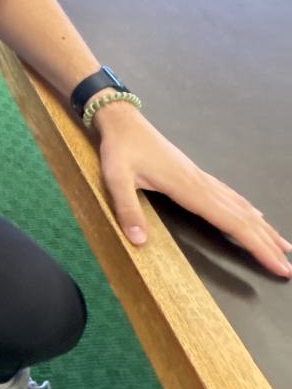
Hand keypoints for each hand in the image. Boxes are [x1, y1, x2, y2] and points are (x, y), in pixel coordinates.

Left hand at [93, 103, 291, 277]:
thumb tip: (139, 242)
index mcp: (188, 189)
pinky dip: (246, 210)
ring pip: (239, 206)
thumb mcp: (115, 180)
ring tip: (283, 245)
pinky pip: (229, 196)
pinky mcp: (194, 175)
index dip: (256, 244)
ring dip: (262, 227)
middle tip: (288, 266)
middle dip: (267, 242)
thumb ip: (127, 210)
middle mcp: (201, 184)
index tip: (277, 263)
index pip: (231, 221)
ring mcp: (200, 178)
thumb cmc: (119, 150)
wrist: (123, 122)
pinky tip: (254, 215)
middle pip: (243, 217)